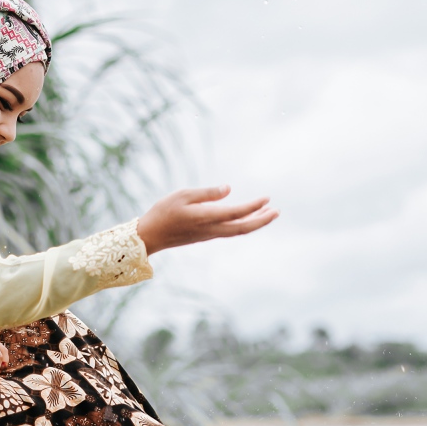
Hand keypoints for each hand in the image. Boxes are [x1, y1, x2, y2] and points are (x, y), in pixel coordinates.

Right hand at [135, 186, 278, 254]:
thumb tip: (228, 189)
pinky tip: (246, 218)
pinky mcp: (205, 235)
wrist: (149, 236)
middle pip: (243, 228)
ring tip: (268, 213)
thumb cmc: (162, 212)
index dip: (254, 207)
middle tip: (277, 211)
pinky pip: (230, 231)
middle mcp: (211, 229)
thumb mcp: (182, 195)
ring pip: (238, 231)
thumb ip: (207, 193)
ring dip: (254, 222)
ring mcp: (209, 234)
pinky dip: (242, 224)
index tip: (267, 198)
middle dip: (262, 220)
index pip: (236, 213)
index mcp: (206, 218)